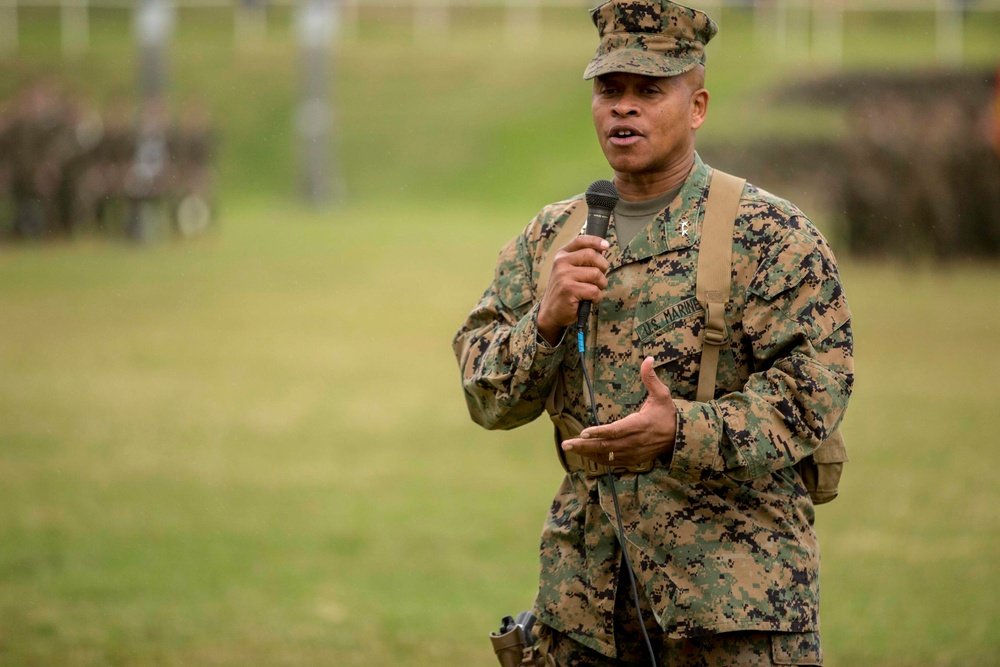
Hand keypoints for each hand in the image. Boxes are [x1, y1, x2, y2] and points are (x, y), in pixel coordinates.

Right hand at [537, 235, 609, 344]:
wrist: (551, 312)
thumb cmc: (565, 291)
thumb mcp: (568, 271)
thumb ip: (582, 260)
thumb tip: (603, 250)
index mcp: (561, 255)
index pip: (581, 240)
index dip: (596, 241)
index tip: (606, 245)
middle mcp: (561, 263)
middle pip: (592, 255)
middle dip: (603, 267)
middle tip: (600, 278)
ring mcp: (564, 276)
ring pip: (596, 274)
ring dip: (601, 284)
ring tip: (594, 290)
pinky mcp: (569, 290)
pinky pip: (594, 290)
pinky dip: (597, 297)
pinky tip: (590, 299)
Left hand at [561, 357, 676, 466]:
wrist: (680, 437)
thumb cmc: (667, 413)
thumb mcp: (662, 394)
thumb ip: (651, 378)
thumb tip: (648, 358)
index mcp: (640, 425)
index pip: (616, 431)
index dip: (599, 432)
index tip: (583, 433)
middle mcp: (634, 441)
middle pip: (606, 446)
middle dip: (584, 445)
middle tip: (566, 444)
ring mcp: (633, 453)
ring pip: (607, 455)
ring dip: (587, 453)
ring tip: (570, 448)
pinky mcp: (633, 459)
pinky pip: (612, 462)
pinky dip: (598, 459)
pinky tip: (585, 454)